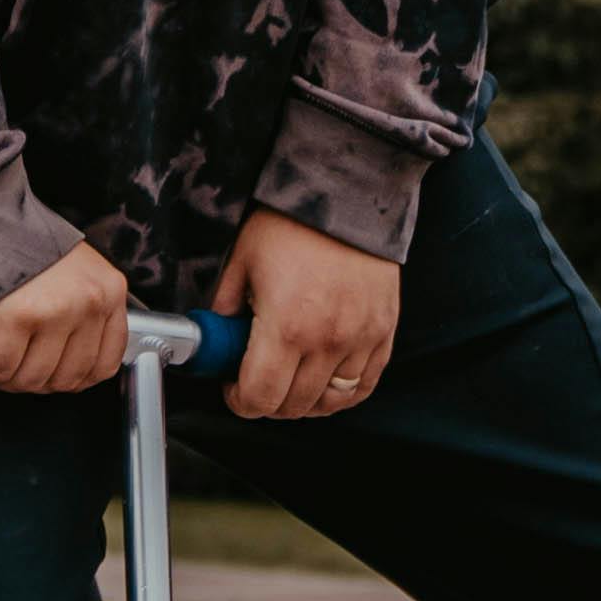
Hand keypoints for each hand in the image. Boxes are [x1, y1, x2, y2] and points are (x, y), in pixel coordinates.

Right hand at [0, 239, 130, 396]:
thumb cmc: (21, 242)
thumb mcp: (75, 272)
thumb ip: (82, 312)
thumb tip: (66, 362)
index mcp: (109, 292)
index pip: (104, 365)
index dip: (71, 380)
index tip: (48, 375)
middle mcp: (89, 303)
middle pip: (64, 379)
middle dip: (31, 380)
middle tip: (9, 364)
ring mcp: (55, 312)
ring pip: (29, 379)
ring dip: (2, 376)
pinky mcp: (17, 319)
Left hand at [208, 207, 400, 419]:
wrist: (346, 194)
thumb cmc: (292, 223)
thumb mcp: (242, 261)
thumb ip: (225, 306)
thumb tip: (216, 337)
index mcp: (285, 327)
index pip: (260, 397)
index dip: (240, 402)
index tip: (234, 389)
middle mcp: (327, 340)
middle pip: (294, 406)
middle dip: (268, 402)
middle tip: (258, 381)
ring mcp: (360, 339)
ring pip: (331, 402)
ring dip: (306, 402)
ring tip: (292, 382)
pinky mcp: (383, 331)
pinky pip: (365, 384)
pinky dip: (343, 393)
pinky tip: (326, 381)